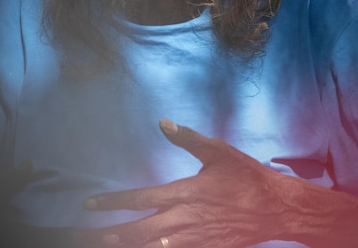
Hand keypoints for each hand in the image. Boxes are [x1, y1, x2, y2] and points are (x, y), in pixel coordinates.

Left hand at [82, 119, 295, 247]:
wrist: (274, 208)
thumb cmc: (246, 177)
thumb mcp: (219, 151)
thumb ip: (188, 138)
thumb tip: (163, 122)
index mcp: (183, 193)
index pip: (138, 199)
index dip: (110, 203)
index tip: (89, 204)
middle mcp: (182, 220)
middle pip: (135, 232)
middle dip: (107, 234)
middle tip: (83, 236)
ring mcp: (191, 240)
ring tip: (103, 247)